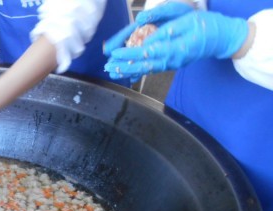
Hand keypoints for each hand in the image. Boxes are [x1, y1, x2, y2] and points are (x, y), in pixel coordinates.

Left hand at [104, 11, 248, 79]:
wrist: (222, 38)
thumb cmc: (206, 25)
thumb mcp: (187, 20)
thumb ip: (166, 31)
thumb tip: (146, 39)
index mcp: (175, 48)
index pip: (147, 52)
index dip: (130, 54)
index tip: (115, 54)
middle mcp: (172, 60)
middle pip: (144, 65)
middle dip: (124, 66)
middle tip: (108, 67)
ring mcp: (172, 64)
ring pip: (147, 69)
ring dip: (129, 71)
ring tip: (112, 71)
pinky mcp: (172, 64)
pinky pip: (153, 69)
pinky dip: (138, 71)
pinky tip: (127, 72)